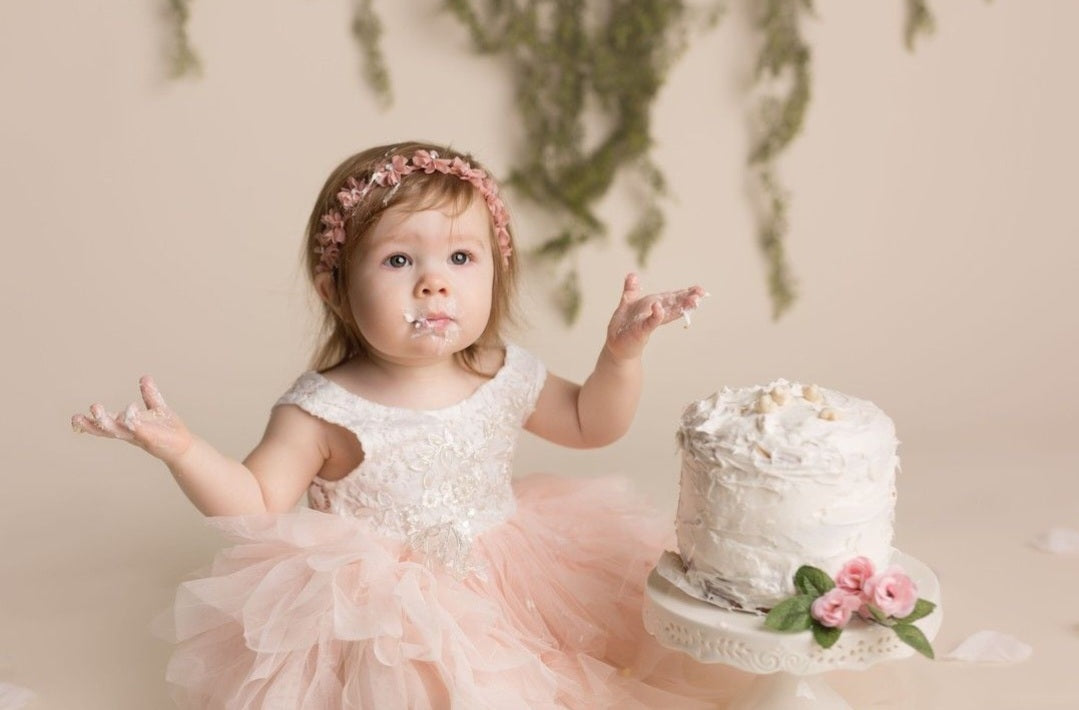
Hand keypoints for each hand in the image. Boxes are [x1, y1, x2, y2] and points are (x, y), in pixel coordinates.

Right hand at [71, 376, 192, 463]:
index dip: (89, 423)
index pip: (104, 425)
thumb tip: (144, 377)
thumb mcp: (156, 408)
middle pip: (107, 429)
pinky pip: (138, 428)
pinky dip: (132, 419)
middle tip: (80, 415)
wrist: (184, 445)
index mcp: (126, 426)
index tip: (74, 419)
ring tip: (96, 410)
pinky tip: (129, 409)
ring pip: (118, 430)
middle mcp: (129, 432)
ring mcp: (139, 435)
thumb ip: (149, 394)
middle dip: (94, 422)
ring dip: (106, 421)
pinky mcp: (151, 436)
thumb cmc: (168, 429)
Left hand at [605, 273, 705, 360]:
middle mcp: (656, 314)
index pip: (673, 297)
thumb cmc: (625, 325)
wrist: (616, 344)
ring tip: (693, 300)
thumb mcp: (628, 302)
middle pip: (675, 304)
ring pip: (668, 313)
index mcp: (655, 305)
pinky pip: (650, 322)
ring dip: (680, 307)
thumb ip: (631, 289)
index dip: (686, 293)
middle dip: (688, 299)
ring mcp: (649, 322)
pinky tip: (659, 308)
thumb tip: (632, 275)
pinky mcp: (641, 330)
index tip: (699, 289)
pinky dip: (655, 315)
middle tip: (702, 293)